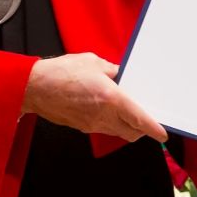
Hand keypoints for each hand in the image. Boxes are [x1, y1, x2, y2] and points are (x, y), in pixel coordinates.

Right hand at [22, 53, 166, 143]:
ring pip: (118, 132)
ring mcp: (92, 124)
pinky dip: (111, 124)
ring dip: (126, 127)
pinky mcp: (82, 127)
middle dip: (142, 130)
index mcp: (111, 98)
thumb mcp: (93, 62)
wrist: (34, 88)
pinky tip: (107, 111)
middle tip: (147, 121)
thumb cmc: (61, 73)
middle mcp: (104, 116)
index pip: (140, 119)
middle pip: (132, 132)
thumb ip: (113, 71)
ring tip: (127, 113)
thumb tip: (122, 75)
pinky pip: (103, 129)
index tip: (162, 134)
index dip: (154, 129)